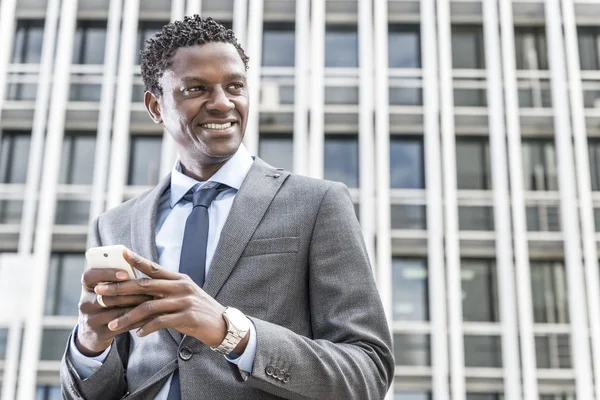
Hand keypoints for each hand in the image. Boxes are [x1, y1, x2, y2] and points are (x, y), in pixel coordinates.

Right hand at [77, 264, 153, 355]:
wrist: (92, 333)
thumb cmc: (107, 303)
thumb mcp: (106, 290)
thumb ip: (117, 279)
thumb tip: (137, 264)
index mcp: (86, 287)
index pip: (90, 276)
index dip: (107, 273)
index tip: (125, 274)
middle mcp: (84, 303)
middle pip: (107, 295)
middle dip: (131, 292)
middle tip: (151, 288)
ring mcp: (90, 320)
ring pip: (116, 311)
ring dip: (137, 306)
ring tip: (153, 301)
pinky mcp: (99, 334)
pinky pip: (122, 326)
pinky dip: (137, 320)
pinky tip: (151, 316)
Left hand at [94, 249, 241, 350]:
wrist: (222, 325)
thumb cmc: (199, 310)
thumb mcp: (185, 294)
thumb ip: (166, 290)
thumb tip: (140, 289)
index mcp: (179, 278)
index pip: (154, 267)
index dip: (136, 260)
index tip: (120, 252)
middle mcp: (180, 286)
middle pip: (144, 286)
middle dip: (119, 288)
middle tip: (99, 291)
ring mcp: (184, 301)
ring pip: (148, 307)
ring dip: (127, 316)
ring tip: (113, 324)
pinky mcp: (187, 317)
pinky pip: (160, 322)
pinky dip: (147, 328)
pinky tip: (138, 334)